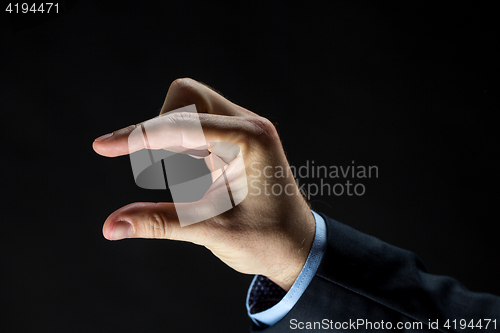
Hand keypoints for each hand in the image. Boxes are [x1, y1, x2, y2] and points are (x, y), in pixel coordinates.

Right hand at [93, 78, 315, 290]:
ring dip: (169, 140)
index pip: (184, 123)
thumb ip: (161, 223)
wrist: (297, 247)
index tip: (103, 146)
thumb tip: (110, 226)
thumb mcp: (212, 232)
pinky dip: (177, 148)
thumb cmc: (266, 240)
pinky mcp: (231, 141)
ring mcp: (239, 130)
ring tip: (200, 187)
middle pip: (185, 97)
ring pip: (187, 109)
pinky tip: (199, 182)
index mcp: (252, 138)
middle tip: (158, 171)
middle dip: (159, 128)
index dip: (141, 135)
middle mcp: (247, 125)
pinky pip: (193, 129)